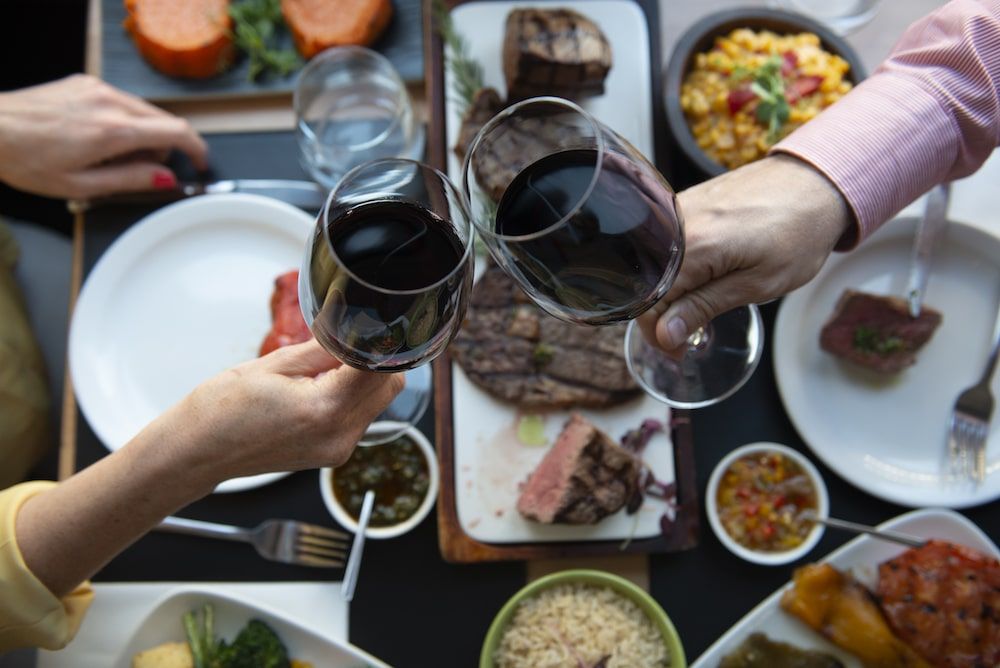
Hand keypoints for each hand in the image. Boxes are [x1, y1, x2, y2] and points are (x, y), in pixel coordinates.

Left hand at [0, 74, 206, 198]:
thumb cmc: (25, 158)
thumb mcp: (81, 185)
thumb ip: (131, 180)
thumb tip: (165, 178)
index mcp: (112, 131)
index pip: (177, 132)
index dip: (197, 149)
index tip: (200, 162)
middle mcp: (109, 102)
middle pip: (163, 121)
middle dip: (165, 147)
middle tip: (145, 169)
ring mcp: (97, 88)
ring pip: (143, 111)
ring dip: (144, 133)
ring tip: (113, 156)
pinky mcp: (86, 83)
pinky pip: (122, 101)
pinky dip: (124, 120)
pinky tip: (98, 137)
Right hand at [149, 339, 404, 487]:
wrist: (196, 452)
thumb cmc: (221, 409)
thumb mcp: (274, 364)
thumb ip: (324, 347)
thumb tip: (354, 328)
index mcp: (325, 409)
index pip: (380, 369)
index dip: (379, 343)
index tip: (370, 324)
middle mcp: (339, 435)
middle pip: (388, 388)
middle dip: (376, 360)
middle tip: (346, 341)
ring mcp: (337, 450)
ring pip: (378, 402)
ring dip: (364, 379)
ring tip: (326, 366)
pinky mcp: (332, 454)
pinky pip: (359, 417)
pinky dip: (351, 397)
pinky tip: (322, 386)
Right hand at [639, 154, 852, 349]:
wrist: (816, 182)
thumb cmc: (798, 232)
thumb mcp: (758, 284)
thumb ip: (705, 306)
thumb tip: (665, 334)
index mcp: (691, 246)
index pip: (648, 303)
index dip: (658, 334)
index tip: (679, 350)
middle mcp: (674, 224)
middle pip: (645, 284)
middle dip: (661, 317)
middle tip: (689, 336)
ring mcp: (676, 210)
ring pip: (652, 266)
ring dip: (667, 293)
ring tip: (696, 309)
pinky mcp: (684, 204)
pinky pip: (664, 246)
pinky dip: (674, 269)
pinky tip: (698, 279)